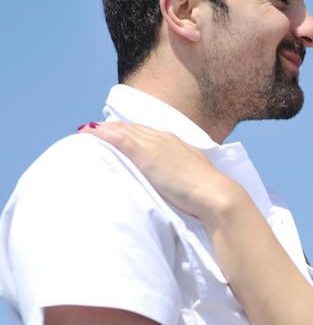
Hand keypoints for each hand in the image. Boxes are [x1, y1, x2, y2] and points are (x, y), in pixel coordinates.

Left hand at [79, 122, 241, 220]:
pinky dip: (102, 135)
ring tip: (85, 133)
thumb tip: (176, 183)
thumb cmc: (207, 194)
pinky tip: (87, 134)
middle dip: (113, 130)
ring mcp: (154, 145)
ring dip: (103, 131)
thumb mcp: (192, 178)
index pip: (146, 133)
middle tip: (94, 132)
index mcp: (175, 142)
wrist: (215, 195)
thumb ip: (180, 175)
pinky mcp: (146, 155)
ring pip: (122, 131)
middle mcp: (163, 138)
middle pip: (132, 129)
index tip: (116, 135)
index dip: (129, 133)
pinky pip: (119, 139)